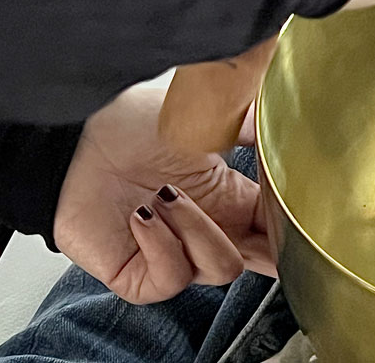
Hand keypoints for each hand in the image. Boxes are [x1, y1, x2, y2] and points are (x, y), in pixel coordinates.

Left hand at [53, 86, 273, 304]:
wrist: (76, 139)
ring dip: (198, 230)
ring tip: (167, 196)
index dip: (293, 224)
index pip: (281, 228)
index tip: (297, 202)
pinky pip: (171, 279)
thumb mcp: (212, 114)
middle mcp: (210, 230)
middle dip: (265, 244)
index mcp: (235, 200)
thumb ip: (257, 117)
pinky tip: (142, 214)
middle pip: (260, 261)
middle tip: (248, 212)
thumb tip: (292, 96)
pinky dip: (161, 245)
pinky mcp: (139, 274)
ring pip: (221, 268)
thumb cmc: (137, 123)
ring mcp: (176, 254)